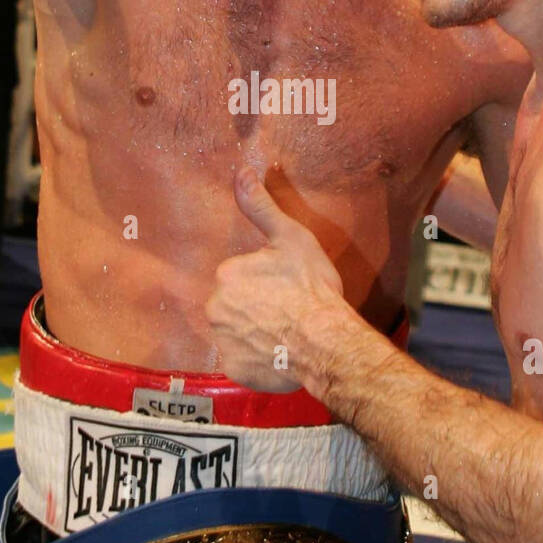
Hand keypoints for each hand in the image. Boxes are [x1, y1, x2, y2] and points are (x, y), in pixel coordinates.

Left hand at [206, 167, 344, 392]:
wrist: (327, 340)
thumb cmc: (312, 288)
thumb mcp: (291, 238)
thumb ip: (261, 206)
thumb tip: (242, 172)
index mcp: (227, 275)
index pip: (239, 278)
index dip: (264, 284)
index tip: (285, 289)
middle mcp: (215, 307)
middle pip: (233, 306)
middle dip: (255, 309)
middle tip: (286, 312)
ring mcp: (223, 341)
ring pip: (236, 334)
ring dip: (254, 334)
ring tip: (285, 335)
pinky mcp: (234, 369)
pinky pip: (242, 361)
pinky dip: (256, 360)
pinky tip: (279, 354)